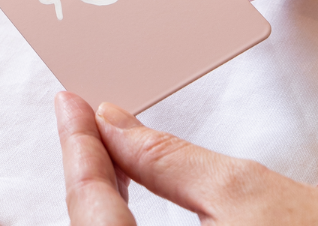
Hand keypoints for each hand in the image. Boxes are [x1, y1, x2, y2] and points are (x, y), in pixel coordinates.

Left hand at [55, 92, 317, 224]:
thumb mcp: (247, 193)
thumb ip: (168, 160)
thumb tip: (115, 123)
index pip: (91, 208)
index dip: (77, 149)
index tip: (70, 104)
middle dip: (85, 173)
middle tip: (84, 120)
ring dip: (101, 201)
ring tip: (105, 151)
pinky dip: (122, 224)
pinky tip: (131, 198)